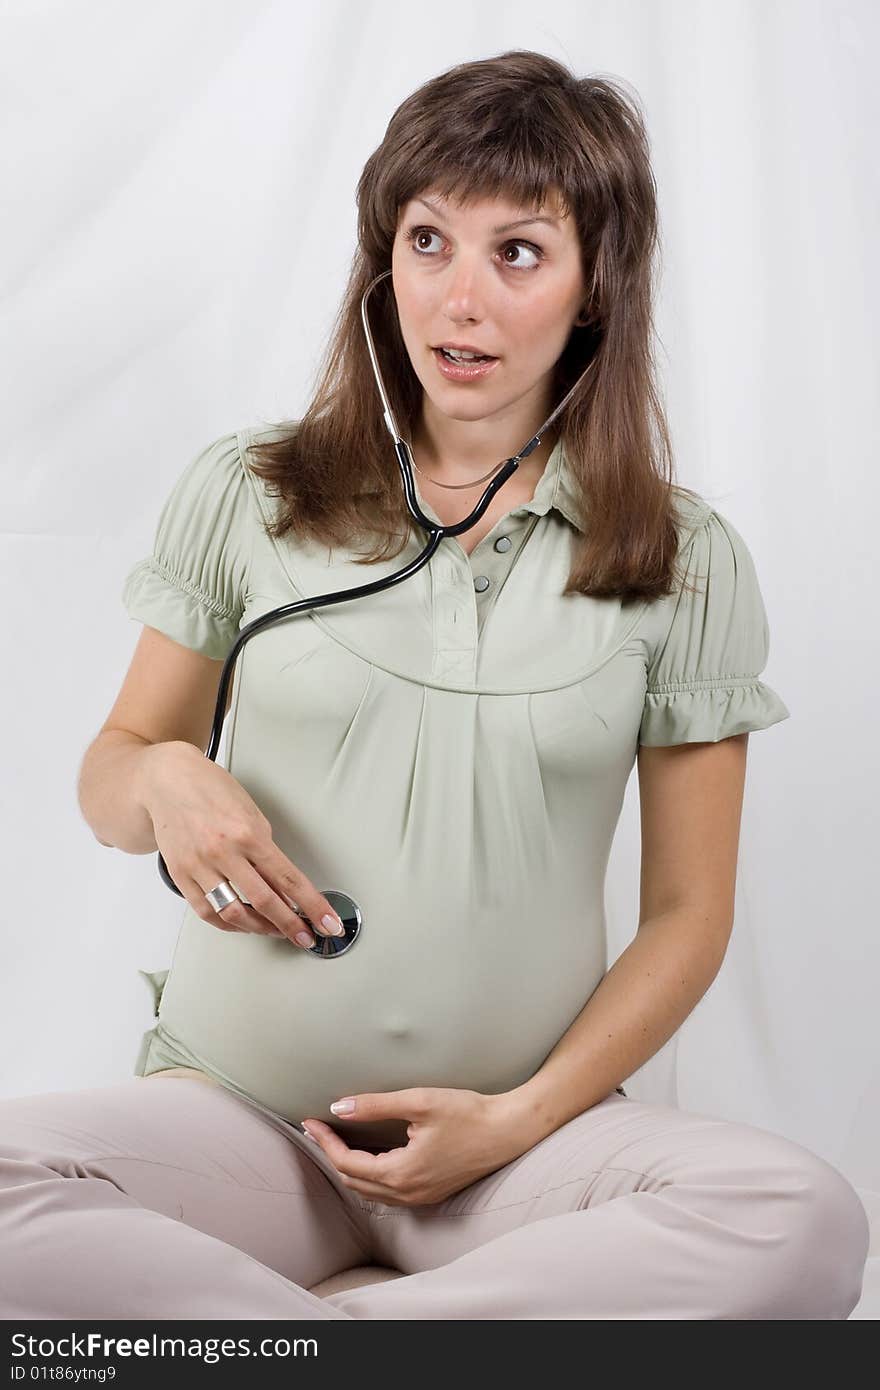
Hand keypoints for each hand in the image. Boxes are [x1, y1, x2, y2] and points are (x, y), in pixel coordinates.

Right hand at [139, 740, 344, 948]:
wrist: (168, 782)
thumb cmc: (212, 791)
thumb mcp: (251, 812)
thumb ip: (266, 849)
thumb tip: (283, 884)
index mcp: (248, 834)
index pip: (289, 879)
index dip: (312, 906)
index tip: (327, 922)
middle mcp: (224, 851)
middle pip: (265, 901)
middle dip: (290, 925)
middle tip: (305, 937)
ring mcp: (199, 866)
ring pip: (234, 913)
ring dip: (260, 928)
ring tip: (275, 930)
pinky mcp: (180, 875)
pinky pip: (206, 911)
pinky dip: (228, 924)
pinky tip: (243, 925)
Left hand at [300, 1086, 528, 1205]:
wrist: (509, 1131)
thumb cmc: (468, 1113)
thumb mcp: (419, 1101)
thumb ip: (375, 1106)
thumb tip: (338, 1108)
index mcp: (401, 1174)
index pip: (347, 1163)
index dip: (325, 1142)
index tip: (310, 1120)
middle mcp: (407, 1194)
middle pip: (354, 1181)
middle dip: (332, 1154)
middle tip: (318, 1128)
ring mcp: (420, 1198)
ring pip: (369, 1190)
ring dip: (349, 1167)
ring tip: (336, 1140)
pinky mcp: (431, 1193)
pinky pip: (388, 1191)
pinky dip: (370, 1175)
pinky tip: (369, 1154)